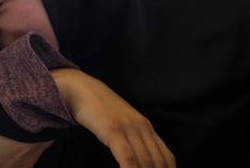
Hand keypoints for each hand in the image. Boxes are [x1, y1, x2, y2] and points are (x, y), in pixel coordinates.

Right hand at [52, 69, 175, 167]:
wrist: (82, 89)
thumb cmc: (100, 111)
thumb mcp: (122, 125)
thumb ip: (133, 141)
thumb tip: (139, 161)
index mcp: (147, 128)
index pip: (167, 159)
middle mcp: (142, 128)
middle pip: (158, 164)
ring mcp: (129, 128)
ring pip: (145, 163)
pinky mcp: (114, 130)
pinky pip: (128, 158)